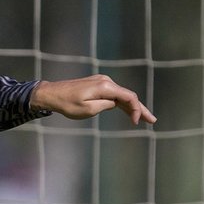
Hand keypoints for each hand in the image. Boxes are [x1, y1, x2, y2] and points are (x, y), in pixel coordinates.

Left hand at [31, 75, 156, 126]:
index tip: (135, 123)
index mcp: (105, 86)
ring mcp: (102, 82)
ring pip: (122, 95)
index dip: (136, 109)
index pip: (128, 96)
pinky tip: (128, 111)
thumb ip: (106, 105)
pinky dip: (121, 103)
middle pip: (128, 95)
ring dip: (132, 107)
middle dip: (140, 109)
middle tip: (152, 120)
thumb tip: (116, 103)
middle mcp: (106, 81)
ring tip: (144, 118)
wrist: (51, 94)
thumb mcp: (88, 109)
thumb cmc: (67, 104)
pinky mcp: (97, 85)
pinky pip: (113, 94)